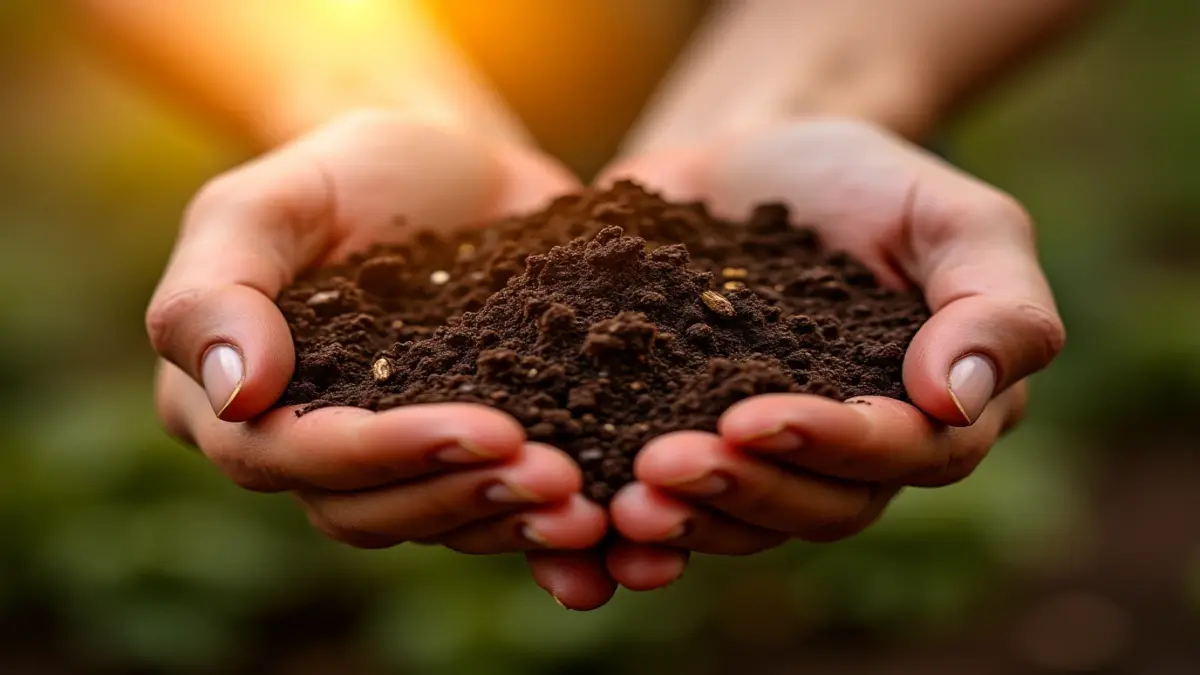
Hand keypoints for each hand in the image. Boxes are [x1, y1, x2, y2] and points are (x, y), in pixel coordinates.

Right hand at [148, 111, 607, 569]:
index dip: (381, 451)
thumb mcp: (271, 201)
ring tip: (583, 501)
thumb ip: (218, 289)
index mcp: (232, 398)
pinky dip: (535, 531)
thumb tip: (232, 395)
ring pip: (426, 522)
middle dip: (460, 493)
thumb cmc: (353, 172)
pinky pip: (482, 518)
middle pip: (362, 508)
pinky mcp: (455, 459)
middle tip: (554, 474)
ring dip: (504, 519)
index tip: (485, 427)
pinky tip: (593, 528)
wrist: (456, 166)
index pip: (285, 453)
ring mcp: (385, 460)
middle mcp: (301, 446)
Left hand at [546, 118, 1064, 597]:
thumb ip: (995, 303)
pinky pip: (676, 509)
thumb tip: (957, 399)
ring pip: (745, 521)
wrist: (750, 156)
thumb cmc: (861, 179)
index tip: (753, 418)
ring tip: (621, 504)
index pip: (906, 454)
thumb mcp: (954, 216)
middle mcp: (856, 455)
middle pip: (819, 506)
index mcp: (932, 410)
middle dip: (742, 490)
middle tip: (664, 467)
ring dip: (686, 521)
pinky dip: (632, 534)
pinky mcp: (692, 444)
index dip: (832, 445)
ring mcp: (771, 459)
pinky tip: (586, 533)